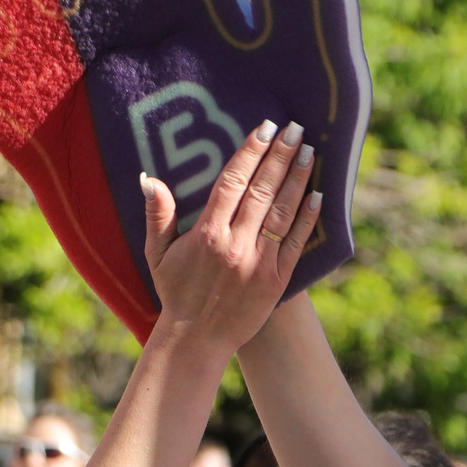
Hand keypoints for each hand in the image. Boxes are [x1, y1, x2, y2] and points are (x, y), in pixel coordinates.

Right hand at [140, 124, 321, 358]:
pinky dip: (307, 218)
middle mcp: (235, 244)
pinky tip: (317, 194)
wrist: (196, 340)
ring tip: (308, 151)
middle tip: (294, 128)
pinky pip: (296, 243)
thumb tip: (149, 178)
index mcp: (207, 233)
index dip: (250, 152)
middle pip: (262, 190)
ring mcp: (258, 262)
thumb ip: (157, 215)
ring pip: (283, 212)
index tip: (264, 127)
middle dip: (280, 156)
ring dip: (297, 178)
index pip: (232, 182)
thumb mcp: (157, 254)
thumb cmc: (176, 293)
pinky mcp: (276, 281)